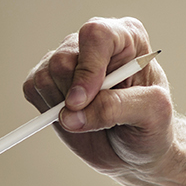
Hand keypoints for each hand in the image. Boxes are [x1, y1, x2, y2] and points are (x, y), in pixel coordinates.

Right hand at [22, 17, 173, 174]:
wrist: (135, 150)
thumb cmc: (151, 126)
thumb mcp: (152, 115)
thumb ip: (117, 107)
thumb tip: (72, 114)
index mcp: (127, 38)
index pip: (96, 35)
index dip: (87, 68)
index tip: (82, 101)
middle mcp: (95, 43)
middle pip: (63, 58)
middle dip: (73, 96)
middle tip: (92, 118)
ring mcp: (70, 59)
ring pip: (45, 75)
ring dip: (62, 106)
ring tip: (90, 118)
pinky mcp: (49, 78)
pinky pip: (33, 88)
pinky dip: (48, 111)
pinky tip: (74, 117)